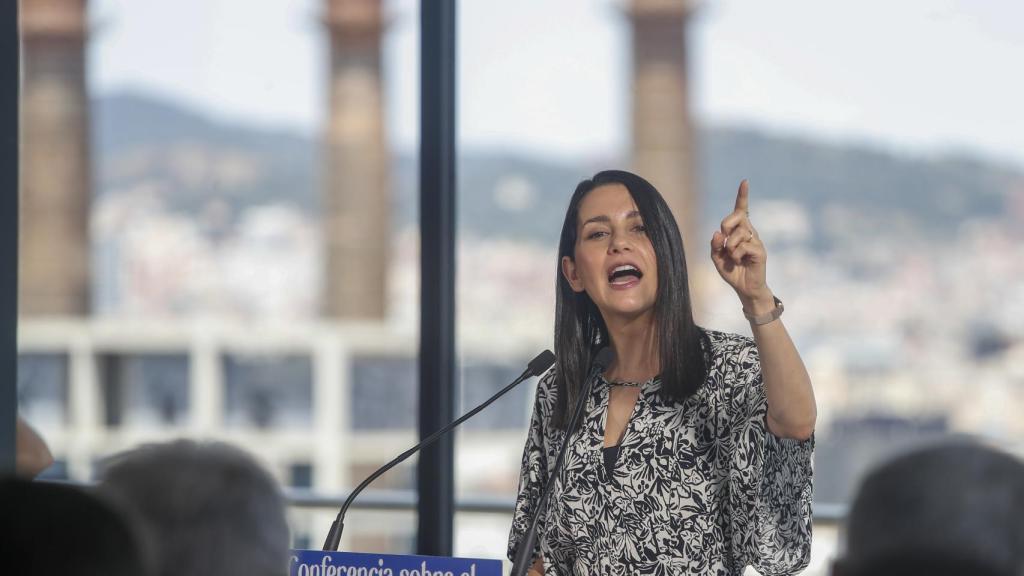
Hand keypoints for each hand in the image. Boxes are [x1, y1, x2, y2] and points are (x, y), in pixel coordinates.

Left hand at [710, 180, 773, 312]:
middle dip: (726, 224)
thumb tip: (717, 233)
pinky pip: (743, 246)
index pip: (741, 209)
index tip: (745, 181)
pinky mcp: (760, 251)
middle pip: (736, 216)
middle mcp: (749, 232)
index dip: (742, 196)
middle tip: (724, 241)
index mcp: (739, 230)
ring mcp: (756, 240)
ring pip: (738, 233)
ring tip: (733, 258)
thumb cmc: (731, 271)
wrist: (744, 288)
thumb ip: (715, 245)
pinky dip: (736, 255)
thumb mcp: (716, 258)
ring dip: (729, 247)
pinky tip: (739, 262)